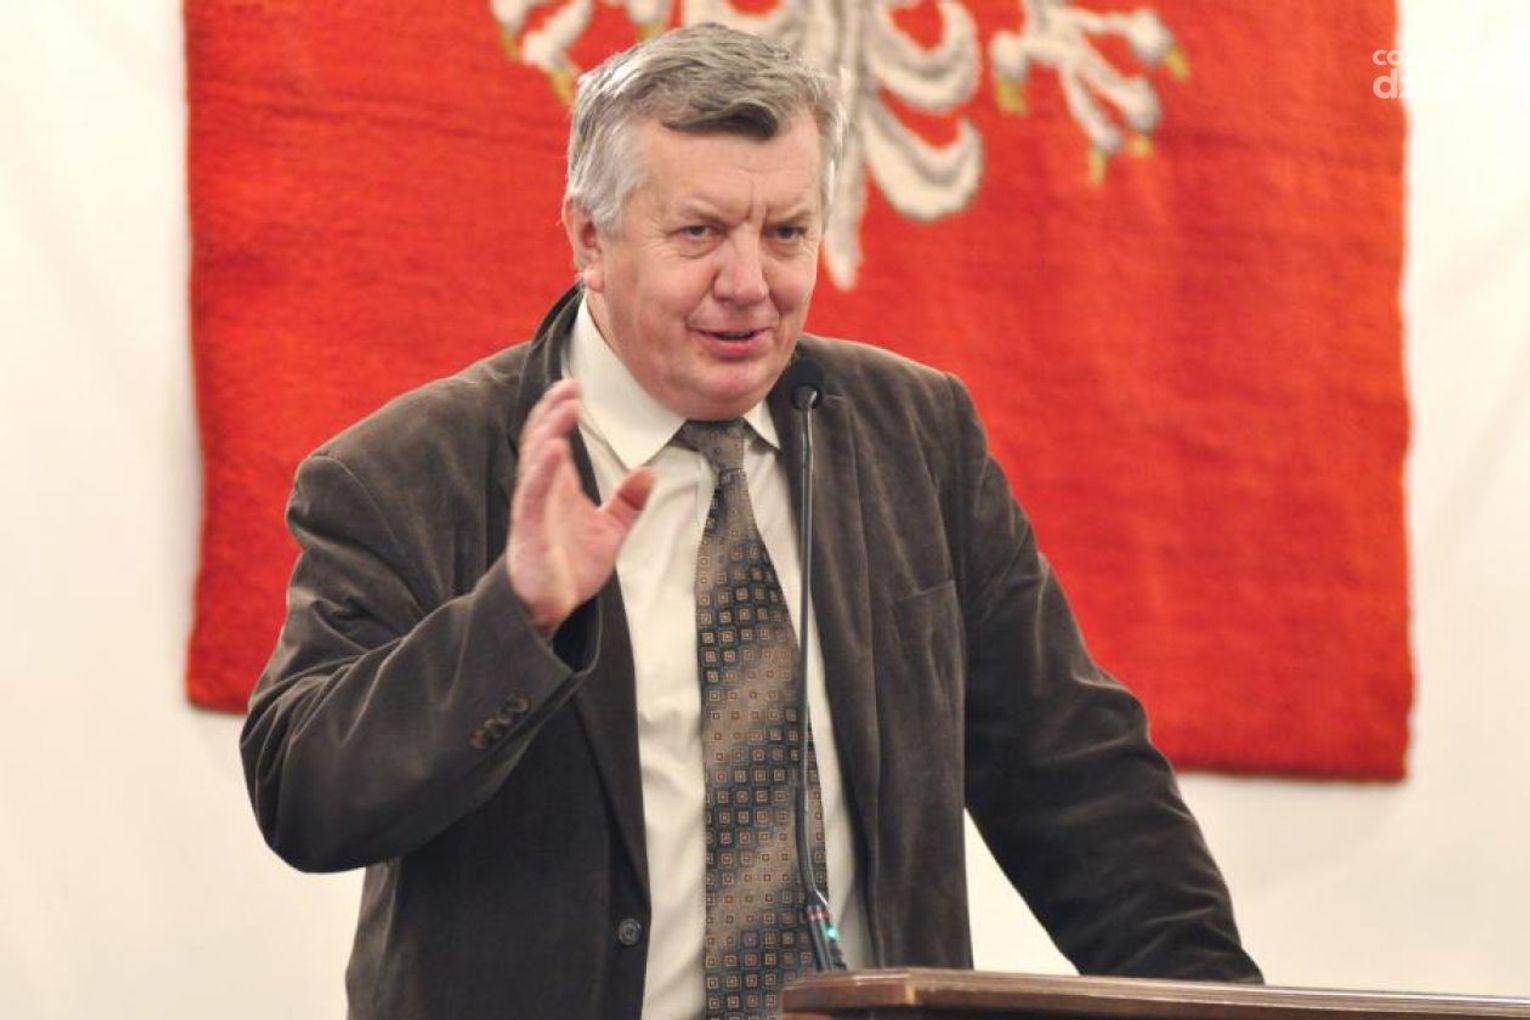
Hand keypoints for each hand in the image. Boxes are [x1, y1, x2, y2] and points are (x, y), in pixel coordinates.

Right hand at [507, 380, 654, 635]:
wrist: (550, 608)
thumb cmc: (570, 567)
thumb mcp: (610, 531)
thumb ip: (628, 502)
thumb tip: (650, 472)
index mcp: (557, 487)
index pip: (553, 438)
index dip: (561, 411)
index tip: (576, 386)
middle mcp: (541, 491)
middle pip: (541, 440)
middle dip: (553, 411)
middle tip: (571, 384)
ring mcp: (533, 508)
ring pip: (536, 460)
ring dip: (550, 429)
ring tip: (566, 405)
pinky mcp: (530, 530)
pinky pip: (534, 493)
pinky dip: (544, 469)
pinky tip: (556, 447)